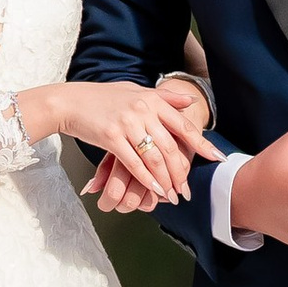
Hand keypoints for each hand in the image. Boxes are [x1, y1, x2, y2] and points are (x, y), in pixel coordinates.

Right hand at [89, 74, 212, 213]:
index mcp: (152, 100)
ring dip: (166, 180)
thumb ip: (164, 98)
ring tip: (172, 195)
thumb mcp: (136, 91)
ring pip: (155, 159)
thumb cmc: (102, 98)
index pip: (184, 125)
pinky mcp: (111, 138)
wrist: (70, 102)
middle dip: (181, 173)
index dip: (202, 144)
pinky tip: (154, 189)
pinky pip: (134, 163)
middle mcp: (143, 111)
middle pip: (171, 148)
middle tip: (186, 190)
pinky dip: (146, 179)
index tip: (216, 158)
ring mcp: (127, 124)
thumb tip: (190, 100)